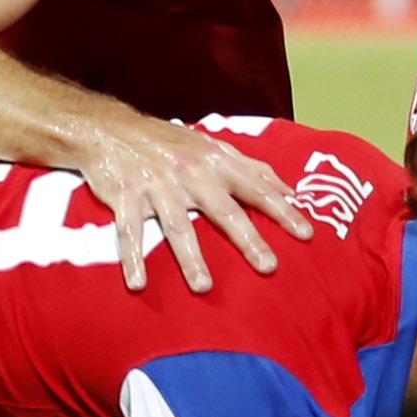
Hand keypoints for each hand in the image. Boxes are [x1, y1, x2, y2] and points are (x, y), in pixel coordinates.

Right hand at [71, 107, 311, 293]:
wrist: (109, 129)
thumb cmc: (169, 142)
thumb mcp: (213, 147)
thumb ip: (252, 169)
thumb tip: (290, 191)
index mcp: (215, 161)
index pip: (257, 188)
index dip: (282, 210)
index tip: (306, 234)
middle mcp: (190, 173)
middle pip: (224, 210)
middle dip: (248, 238)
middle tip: (268, 266)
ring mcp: (157, 186)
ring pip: (178, 226)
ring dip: (191, 258)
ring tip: (203, 286)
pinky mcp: (125, 196)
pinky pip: (129, 232)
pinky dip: (132, 258)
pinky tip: (137, 283)